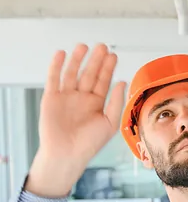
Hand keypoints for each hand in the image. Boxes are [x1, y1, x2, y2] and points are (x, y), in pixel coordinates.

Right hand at [25, 44, 125, 197]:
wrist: (67, 155)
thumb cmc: (89, 143)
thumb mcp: (110, 122)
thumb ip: (116, 102)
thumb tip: (122, 82)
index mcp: (96, 102)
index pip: (103, 81)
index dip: (108, 68)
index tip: (113, 55)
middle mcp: (82, 97)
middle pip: (89, 74)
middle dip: (95, 60)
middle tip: (102, 46)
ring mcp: (66, 97)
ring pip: (72, 73)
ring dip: (77, 59)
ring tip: (84, 46)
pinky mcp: (51, 98)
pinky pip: (54, 79)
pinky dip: (56, 66)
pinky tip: (62, 54)